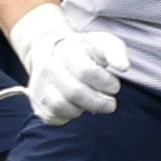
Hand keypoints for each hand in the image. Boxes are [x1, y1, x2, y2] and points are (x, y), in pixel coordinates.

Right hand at [6, 4, 129, 126]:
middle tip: (110, 103)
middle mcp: (47, 67)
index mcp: (63, 50)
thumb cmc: (84, 49)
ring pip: (62, 106)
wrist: (52, 51)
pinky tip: (78, 106)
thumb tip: (123, 67)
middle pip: (74, 92)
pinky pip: (54, 117)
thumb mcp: (102, 42)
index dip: (105, 82)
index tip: (114, 85)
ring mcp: (38, 86)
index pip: (85, 71)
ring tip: (92, 103)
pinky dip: (70, 115)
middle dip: (99, 102)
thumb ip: (116, 51)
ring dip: (84, 108)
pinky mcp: (37, 103)